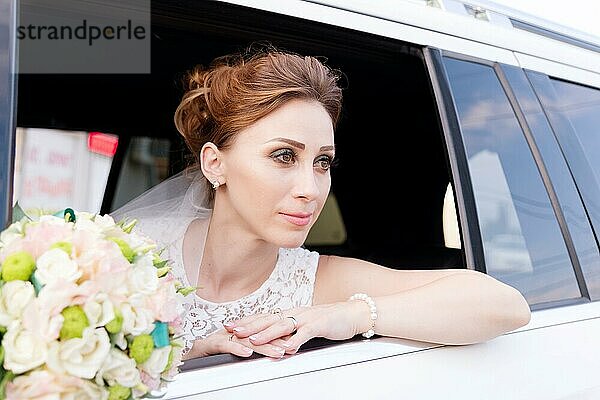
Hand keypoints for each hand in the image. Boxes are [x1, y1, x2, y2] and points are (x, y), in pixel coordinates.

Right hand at [185, 328, 290, 359]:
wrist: (184, 357)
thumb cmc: (207, 355)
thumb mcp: (232, 352)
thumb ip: (249, 350)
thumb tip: (272, 351)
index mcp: (237, 333)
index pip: (260, 331)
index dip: (277, 335)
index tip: (294, 341)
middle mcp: (229, 333)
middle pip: (256, 334)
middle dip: (275, 341)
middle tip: (291, 347)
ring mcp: (219, 337)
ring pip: (244, 340)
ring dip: (262, 346)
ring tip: (277, 351)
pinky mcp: (207, 345)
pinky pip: (224, 346)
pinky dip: (237, 349)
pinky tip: (248, 353)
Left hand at [224, 302, 368, 354]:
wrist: (353, 313)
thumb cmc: (329, 320)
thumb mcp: (306, 325)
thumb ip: (291, 332)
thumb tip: (276, 342)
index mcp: (292, 313)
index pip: (265, 316)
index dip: (247, 320)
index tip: (230, 325)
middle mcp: (296, 313)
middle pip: (268, 319)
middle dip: (249, 325)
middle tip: (232, 330)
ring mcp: (307, 318)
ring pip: (283, 325)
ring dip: (266, 333)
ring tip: (252, 339)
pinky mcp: (319, 325)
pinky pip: (305, 333)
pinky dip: (294, 340)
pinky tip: (285, 348)